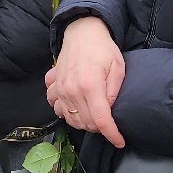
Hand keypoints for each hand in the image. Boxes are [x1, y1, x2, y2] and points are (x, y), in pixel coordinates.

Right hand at [46, 16, 126, 148]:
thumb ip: (114, 91)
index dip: (112, 135)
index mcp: (90, 85)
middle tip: (109, 118)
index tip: (119, 141)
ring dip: (83, 121)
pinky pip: (56, 108)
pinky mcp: (53, 85)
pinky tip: (75, 105)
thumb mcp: (118, 67)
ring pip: (70, 119)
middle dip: (100, 127)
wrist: (81, 31)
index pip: (101, 120)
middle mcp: (72, 90)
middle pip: (86, 123)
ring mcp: (60, 89)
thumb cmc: (103, 48)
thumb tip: (110, 110)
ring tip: (94, 113)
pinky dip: (66, 111)